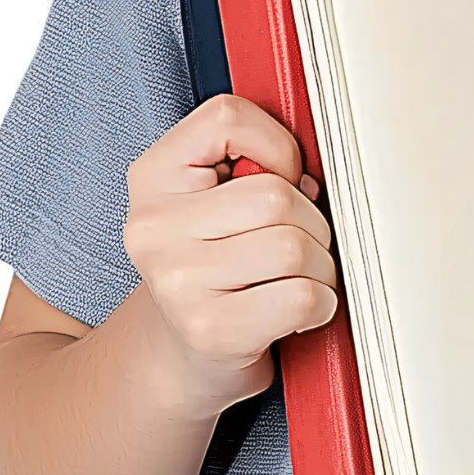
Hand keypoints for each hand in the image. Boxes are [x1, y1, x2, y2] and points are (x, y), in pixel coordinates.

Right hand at [123, 94, 338, 416]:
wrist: (179, 357)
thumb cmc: (214, 265)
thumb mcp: (214, 197)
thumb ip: (254, 161)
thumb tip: (316, 167)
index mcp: (152, 176)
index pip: (226, 117)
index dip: (276, 144)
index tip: (282, 176)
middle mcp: (152, 227)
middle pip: (276, 195)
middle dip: (310, 219)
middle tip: (298, 240)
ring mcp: (177, 282)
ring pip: (294, 246)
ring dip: (320, 263)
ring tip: (297, 275)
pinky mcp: (210, 330)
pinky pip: (302, 296)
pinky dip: (321, 302)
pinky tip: (298, 308)